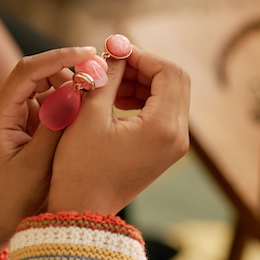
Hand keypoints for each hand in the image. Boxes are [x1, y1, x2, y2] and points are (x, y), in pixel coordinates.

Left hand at [0, 46, 97, 255]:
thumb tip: (78, 88)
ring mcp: (17, 113)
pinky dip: (72, 102)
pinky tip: (92, 109)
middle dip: (71, 69)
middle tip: (104, 72)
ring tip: (102, 94)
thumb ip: (57, 123)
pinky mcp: (29, 122)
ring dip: (74, 87)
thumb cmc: (13, 197)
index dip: (60, 57)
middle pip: (40, 72)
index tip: (90, 53)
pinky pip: (52, 102)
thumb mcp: (38, 162)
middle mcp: (5, 106)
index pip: (28, 70)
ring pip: (49, 86)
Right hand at [47, 45, 190, 214]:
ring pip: (170, 95)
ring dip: (142, 82)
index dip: (142, 56)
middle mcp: (178, 136)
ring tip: (109, 82)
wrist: (83, 210)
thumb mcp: (89, 115)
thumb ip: (107, 76)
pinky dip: (143, 99)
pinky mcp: (165, 151)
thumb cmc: (81, 167)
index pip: (168, 72)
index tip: (114, 51)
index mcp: (164, 127)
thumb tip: (116, 49)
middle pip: (174, 81)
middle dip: (144, 67)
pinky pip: (163, 113)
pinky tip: (115, 99)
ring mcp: (174, 146)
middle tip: (112, 64)